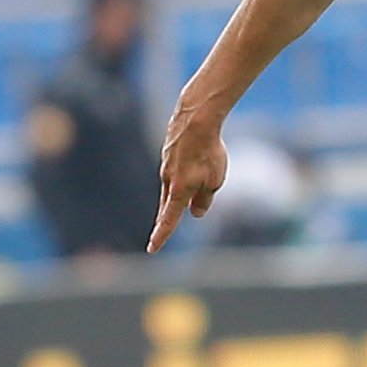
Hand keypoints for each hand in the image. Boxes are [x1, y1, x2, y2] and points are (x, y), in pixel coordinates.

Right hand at [148, 105, 226, 251]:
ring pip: (173, 183)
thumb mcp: (214, 181)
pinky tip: (195, 158)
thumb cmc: (208, 152)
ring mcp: (165, 163)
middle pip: (169, 203)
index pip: (168, 220)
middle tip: (166, 225)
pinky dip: (185, 169)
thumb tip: (196, 213)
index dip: (161, 235)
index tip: (152, 249)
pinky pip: (176, 166)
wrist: (196, 118)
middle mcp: (167, 179)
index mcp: (178, 191)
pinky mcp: (168, 150)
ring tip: (200, 181)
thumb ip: (204, 199)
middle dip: (170, 214)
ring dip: (184, 188)